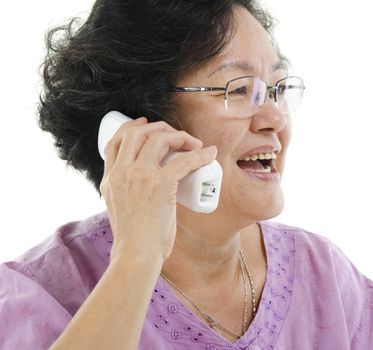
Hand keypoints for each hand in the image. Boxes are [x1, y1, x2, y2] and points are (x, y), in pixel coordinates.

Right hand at [99, 117, 216, 261]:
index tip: (146, 125)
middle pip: (138, 133)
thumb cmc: (134, 237)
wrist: (136, 253)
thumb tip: (147, 186)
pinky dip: (200, 154)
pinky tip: (209, 154)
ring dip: (180, 136)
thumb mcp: (118, 207)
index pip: (116, 140)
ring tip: (193, 143)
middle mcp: (122, 172)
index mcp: (110, 177)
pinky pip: (184, 160)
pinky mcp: (160, 184)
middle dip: (159, 127)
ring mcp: (140, 176)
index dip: (133, 127)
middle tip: (176, 134)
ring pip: (159, 139)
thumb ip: (127, 192)